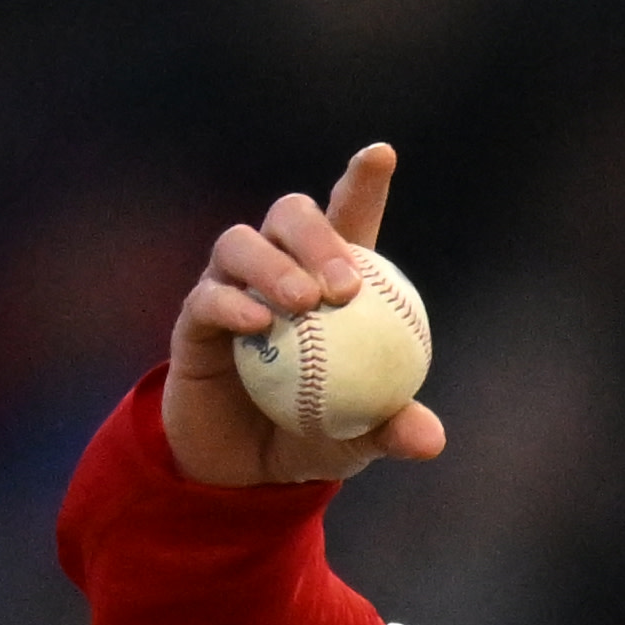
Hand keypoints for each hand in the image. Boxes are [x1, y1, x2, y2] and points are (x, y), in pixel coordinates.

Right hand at [163, 143, 449, 485]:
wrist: (245, 469)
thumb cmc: (315, 434)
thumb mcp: (360, 439)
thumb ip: (391, 430)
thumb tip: (430, 438)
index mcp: (329, 279)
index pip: (347, 218)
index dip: (360, 183)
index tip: (379, 155)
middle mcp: (277, 268)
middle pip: (291, 215)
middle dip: (318, 235)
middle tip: (346, 285)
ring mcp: (230, 287)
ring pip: (242, 242)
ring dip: (275, 265)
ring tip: (304, 302)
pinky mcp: (194, 319)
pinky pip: (209, 298)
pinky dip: (233, 304)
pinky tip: (258, 324)